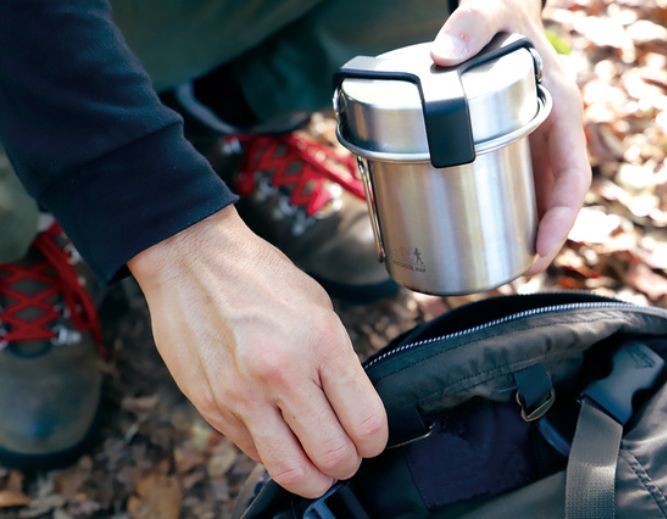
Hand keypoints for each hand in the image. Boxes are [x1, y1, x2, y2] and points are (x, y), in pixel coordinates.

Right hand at [128, 206, 387, 497]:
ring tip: (318, 467)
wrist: (193, 260)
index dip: (376, 442)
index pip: (365, 421)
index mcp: (321, 342)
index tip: (372, 441)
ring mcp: (243, 395)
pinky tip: (281, 438)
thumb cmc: (259, 278)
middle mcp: (282, 373)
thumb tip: (352, 409)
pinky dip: (274, 454)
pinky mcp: (212, 407)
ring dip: (313, 478)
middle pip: (332, 455)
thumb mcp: (319, 308)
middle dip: (348, 465)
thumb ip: (338, 361)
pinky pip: (253, 452)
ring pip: (290, 470)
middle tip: (348, 458)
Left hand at [431, 0, 590, 273]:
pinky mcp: (513, 143)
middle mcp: (553, 133)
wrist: (500, 12)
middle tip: (517, 273)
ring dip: (526, 234)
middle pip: (556, 199)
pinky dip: (505, 212)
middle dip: (543, 240)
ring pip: (537, 197)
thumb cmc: (502, 12)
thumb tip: (444, 57)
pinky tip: (482, 233)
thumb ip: (470, 24)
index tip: (540, 249)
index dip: (560, 218)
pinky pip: (514, 183)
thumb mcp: (490, 10)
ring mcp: (534, 141)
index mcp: (562, 111)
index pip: (572, 177)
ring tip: (501, 268)